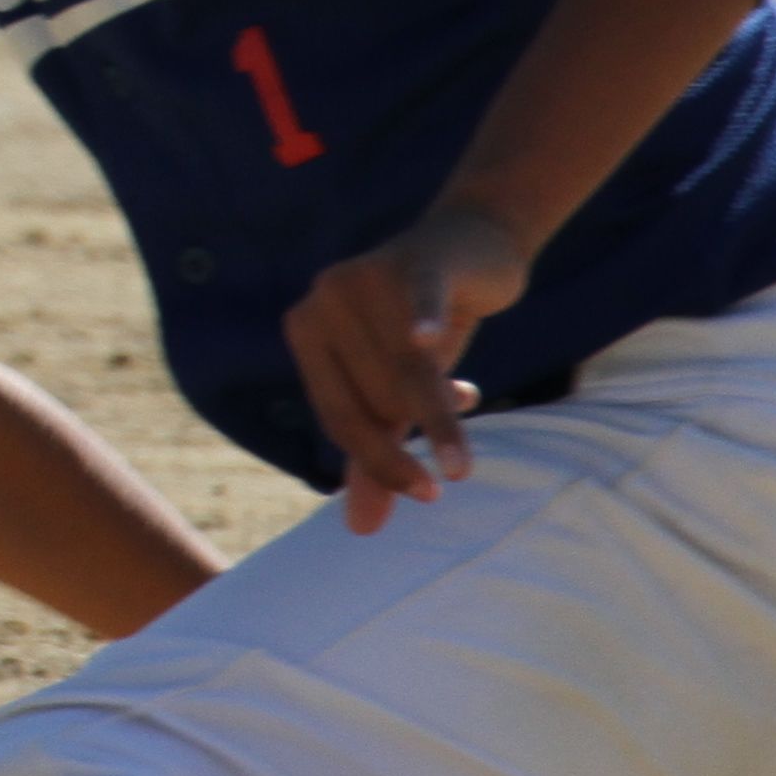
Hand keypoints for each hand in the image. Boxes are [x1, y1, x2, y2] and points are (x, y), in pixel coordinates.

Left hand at [281, 202, 529, 535]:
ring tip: (465, 456)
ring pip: (407, 368)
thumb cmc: (421, 328)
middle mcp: (323, 301)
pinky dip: (425, 320)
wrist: (470, 245)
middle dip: (419, 429)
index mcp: (305, 331)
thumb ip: (375, 454)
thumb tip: (362, 530)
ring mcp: (365, 277)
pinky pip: (418, 298)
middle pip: (376, 394)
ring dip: (440, 414)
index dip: (381, 460)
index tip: (427, 494)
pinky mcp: (415, 262)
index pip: (339, 415)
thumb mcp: (395, 393)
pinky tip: (430, 341)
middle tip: (457, 454)